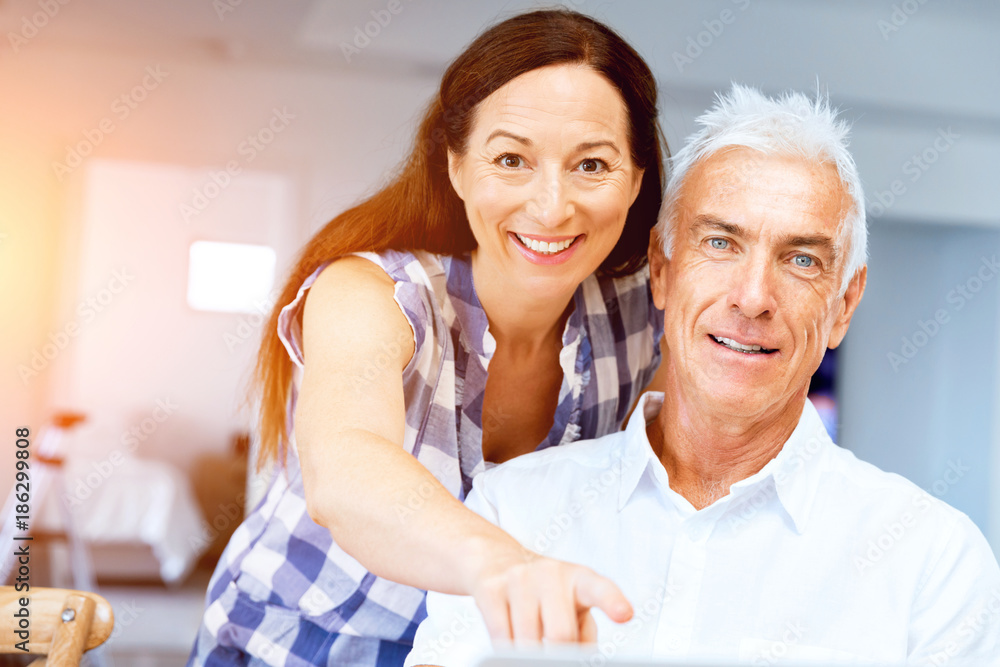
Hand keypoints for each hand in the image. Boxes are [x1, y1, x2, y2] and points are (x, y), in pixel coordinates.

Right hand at [470, 549, 632, 644]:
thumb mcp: (573, 604)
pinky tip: (511, 639)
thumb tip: (581, 657)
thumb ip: (585, 632)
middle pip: (560, 634)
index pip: (600, 589)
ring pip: (527, 640)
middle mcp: (551, 573)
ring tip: (531, 640)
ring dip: (529, 653)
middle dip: (557, 656)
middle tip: (553, 657)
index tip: (624, 614)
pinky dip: (507, 649)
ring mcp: (519, 578)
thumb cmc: (546, 590)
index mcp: (580, 578)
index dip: (612, 601)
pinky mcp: (491, 588)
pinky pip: (500, 636)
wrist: (498, 560)